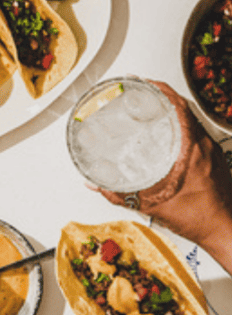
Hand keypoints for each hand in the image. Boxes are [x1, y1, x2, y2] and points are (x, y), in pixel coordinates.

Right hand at [96, 81, 231, 273]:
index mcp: (192, 150)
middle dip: (163, 95)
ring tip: (153, 106)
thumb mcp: (152, 206)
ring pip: (192, 119)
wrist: (227, 231)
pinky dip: (181, 124)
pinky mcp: (215, 159)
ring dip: (173, 109)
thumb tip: (96, 184)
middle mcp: (205, 146)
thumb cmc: (199, 219)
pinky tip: (168, 132)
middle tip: (143, 90)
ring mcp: (212, 151)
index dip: (160, 89)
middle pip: (185, 107)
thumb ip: (119, 194)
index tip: (144, 82)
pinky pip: (197, 131)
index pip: (179, 106)